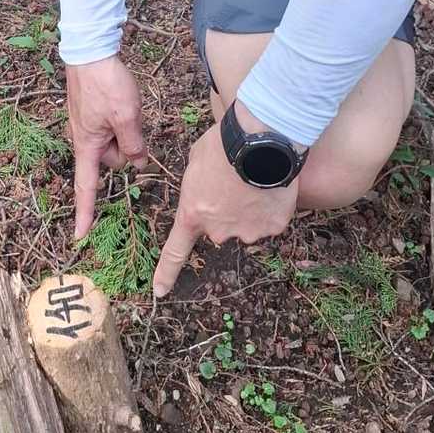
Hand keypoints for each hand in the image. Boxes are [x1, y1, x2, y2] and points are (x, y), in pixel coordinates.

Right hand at [66, 57, 146, 241]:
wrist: (89, 50)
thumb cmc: (105, 83)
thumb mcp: (126, 117)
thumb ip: (133, 144)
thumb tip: (137, 163)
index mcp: (87, 145)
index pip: (86, 188)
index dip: (85, 213)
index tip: (80, 236)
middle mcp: (83, 139)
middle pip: (111, 161)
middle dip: (126, 149)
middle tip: (132, 122)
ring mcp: (86, 125)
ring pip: (113, 142)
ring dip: (124, 131)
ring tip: (128, 107)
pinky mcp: (91, 112)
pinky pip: (110, 127)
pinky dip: (120, 121)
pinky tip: (123, 101)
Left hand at [152, 111, 297, 297]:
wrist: (259, 141)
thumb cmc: (222, 144)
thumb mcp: (195, 161)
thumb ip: (198, 185)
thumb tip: (210, 190)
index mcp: (192, 215)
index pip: (175, 251)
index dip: (166, 273)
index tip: (160, 292)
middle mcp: (218, 232)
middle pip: (220, 229)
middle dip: (225, 212)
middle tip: (233, 182)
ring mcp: (247, 232)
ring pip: (247, 225)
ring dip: (250, 209)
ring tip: (254, 178)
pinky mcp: (273, 227)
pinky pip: (270, 220)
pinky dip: (271, 207)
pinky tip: (271, 185)